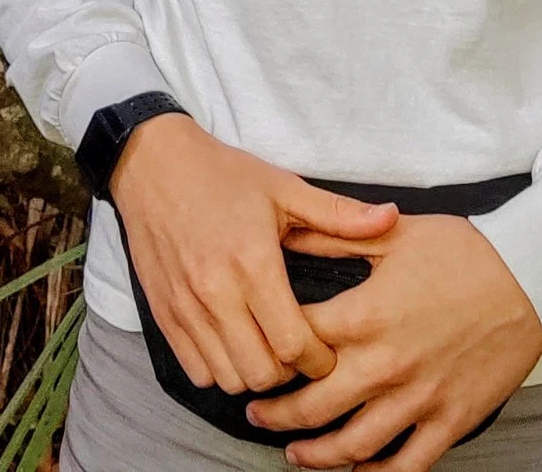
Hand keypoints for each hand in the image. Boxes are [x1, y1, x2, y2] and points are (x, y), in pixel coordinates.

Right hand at [108, 116, 400, 394]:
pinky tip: (234, 344)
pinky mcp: (162, 314)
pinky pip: (196, 370)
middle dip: (289, 372)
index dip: (319, 359)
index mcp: (253, 262)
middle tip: (299, 351)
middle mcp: (216, 291)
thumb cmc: (221, 174)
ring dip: (253, 372)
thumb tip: (391, 217)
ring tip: (267, 348)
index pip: (293, 343)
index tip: (327, 350)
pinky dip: (219, 369)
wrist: (151, 163)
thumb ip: (338, 213)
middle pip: (262, 372)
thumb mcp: (283, 187)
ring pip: (228, 378)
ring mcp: (185, 306)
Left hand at [244, 213, 541, 469]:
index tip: (255, 352)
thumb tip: (286, 232)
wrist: (531, 275)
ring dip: (314, 454)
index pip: (295, 343)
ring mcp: (419, 398)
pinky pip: (406, 465)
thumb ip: (334, 237)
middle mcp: (385, 364)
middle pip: (312, 405)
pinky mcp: (451, 420)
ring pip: (352, 446)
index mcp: (365, 315)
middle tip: (257, 413)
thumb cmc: (464, 250)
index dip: (266, 349)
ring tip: (294, 453)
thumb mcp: (392, 235)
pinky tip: (355, 470)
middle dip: (275, 414)